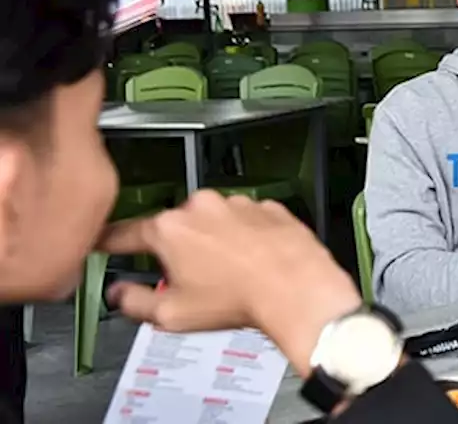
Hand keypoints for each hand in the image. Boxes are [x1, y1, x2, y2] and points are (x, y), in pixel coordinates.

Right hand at [98, 191, 360, 376]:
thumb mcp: (171, 314)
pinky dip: (245, 237)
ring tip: (229, 274)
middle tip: (191, 279)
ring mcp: (237, 203)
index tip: (103, 243)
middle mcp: (202, 206)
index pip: (126, 233)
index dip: (110, 241)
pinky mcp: (267, 206)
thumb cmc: (237, 299)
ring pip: (213, 222)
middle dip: (178, 250)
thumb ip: (135, 302)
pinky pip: (246, 221)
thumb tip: (121, 294)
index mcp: (170, 228)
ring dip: (214, 242)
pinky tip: (252, 261)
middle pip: (175, 227)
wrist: (296, 288)